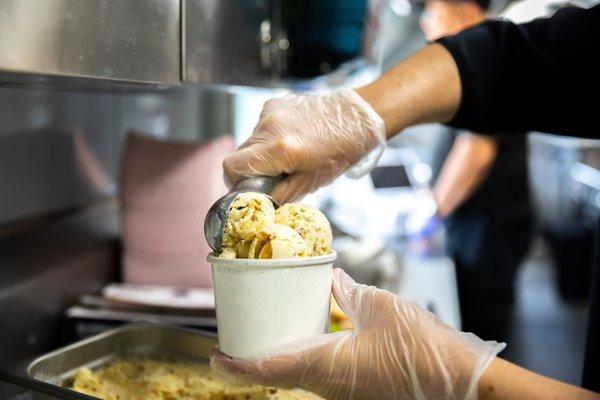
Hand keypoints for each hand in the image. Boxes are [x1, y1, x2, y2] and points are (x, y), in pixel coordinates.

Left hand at [211, 268, 504, 399]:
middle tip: (239, 336)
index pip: (267, 370)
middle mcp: (328, 384)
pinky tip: (308, 336)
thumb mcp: (379, 307)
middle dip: (253, 360)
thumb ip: (348, 291)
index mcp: (325, 365)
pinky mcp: (358, 388)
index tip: (215, 356)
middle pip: (278, 374)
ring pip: (298, 375)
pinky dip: (303, 357)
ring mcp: (344, 390)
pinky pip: (320, 374)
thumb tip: (330, 278)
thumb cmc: (421, 348)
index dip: (236, 365)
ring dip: (277, 358)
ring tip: (268, 331)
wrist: (459, 383)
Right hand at [223, 89, 385, 203]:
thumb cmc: (339, 152)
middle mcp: (270, 127)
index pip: (232, 166)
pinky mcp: (274, 103)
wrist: (356, 117)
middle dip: (251, 168)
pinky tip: (291, 137)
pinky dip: (270, 136)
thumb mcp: (311, 182)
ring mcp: (271, 112)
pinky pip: (261, 126)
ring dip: (262, 152)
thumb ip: (281, 194)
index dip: (234, 180)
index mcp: (280, 149)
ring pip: (250, 140)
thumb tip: (259, 205)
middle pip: (239, 153)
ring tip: (289, 154)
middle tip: (273, 174)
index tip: (247, 187)